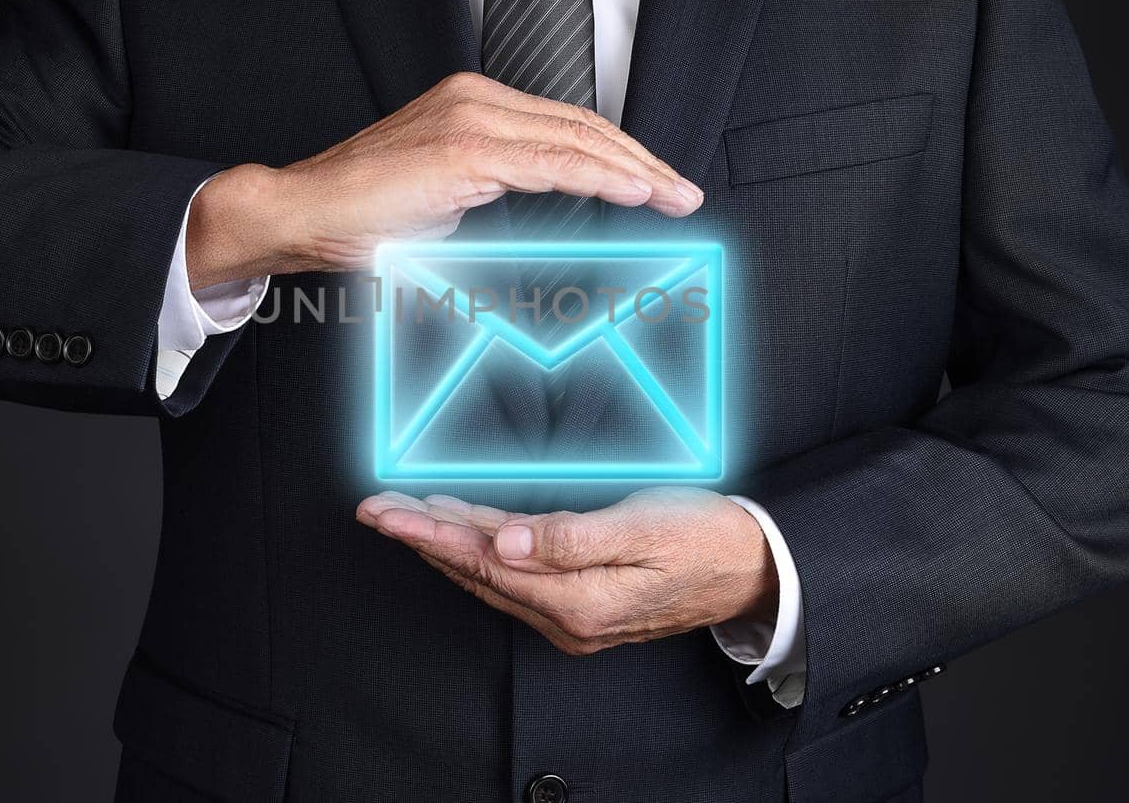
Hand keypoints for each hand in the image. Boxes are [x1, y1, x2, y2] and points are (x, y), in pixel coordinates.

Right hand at [184, 72, 702, 284]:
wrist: (298, 213)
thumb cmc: (358, 219)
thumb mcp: (443, 212)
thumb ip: (492, 212)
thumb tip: (536, 249)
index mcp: (472, 106)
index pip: (565, 125)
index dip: (617, 153)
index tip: (655, 184)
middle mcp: (476, 100)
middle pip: (582, 125)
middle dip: (641, 161)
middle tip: (683, 193)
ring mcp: (471, 119)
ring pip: (576, 138)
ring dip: (635, 170)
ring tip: (674, 196)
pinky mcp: (464, 149)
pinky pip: (551, 161)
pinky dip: (600, 175)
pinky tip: (635, 191)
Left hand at [356, 487, 777, 654]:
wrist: (754, 568)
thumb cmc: (705, 538)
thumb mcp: (643, 529)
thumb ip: (571, 538)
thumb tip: (504, 543)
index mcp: (579, 603)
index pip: (484, 562)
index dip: (429, 534)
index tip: (386, 513)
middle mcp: (568, 619)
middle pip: (476, 572)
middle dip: (421, 538)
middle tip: (374, 508)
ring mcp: (573, 617)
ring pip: (490, 575)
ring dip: (444, 544)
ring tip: (402, 514)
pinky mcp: (581, 605)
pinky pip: (514, 577)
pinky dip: (479, 550)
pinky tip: (460, 530)